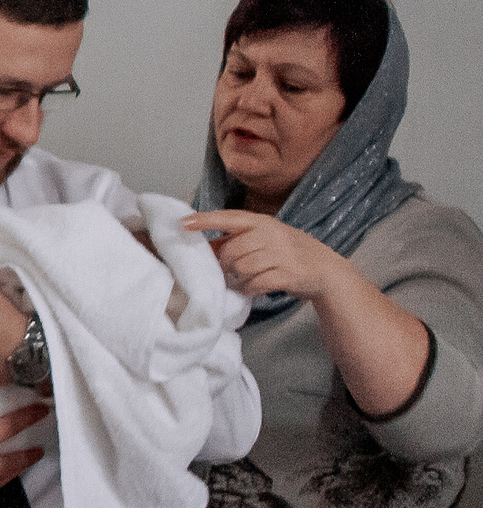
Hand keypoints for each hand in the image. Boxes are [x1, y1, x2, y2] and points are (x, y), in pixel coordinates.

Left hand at [185, 210, 350, 304]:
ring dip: (238, 278)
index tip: (182, 224)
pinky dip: (249, 289)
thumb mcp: (266, 239)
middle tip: (232, 269)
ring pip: (240, 268)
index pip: (229, 217)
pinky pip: (254, 284)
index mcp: (263, 222)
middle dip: (225, 264)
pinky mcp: (286, 275)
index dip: (205, 220)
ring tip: (245, 279)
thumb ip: (239, 239)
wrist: (326, 269)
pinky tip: (253, 288)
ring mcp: (280, 255)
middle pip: (230, 251)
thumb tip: (206, 248)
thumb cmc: (288, 252)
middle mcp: (271, 234)